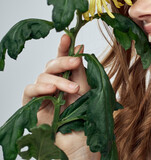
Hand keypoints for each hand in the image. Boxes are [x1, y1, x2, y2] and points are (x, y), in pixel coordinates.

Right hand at [22, 34, 99, 158]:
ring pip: (43, 76)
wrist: (80, 146)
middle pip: (52, 65)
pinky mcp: (33, 106)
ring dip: (58, 80)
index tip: (67, 36)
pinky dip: (40, 88)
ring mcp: (44, 95)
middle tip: (76, 61)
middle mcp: (56, 85)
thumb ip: (81, 71)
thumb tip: (80, 47)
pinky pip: (30, 91)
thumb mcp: (88, 91)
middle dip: (64, 61)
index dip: (64, 48)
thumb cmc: (86, 120)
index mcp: (70, 79)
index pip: (64, 61)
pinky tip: (51, 91)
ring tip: (72, 89)